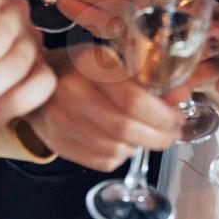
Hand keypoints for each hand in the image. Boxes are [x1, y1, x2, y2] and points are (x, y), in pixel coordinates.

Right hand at [26, 44, 183, 170]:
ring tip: (147, 135)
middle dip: (158, 136)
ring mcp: (60, 121)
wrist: (36, 81)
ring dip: (140, 146)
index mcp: (88, 64)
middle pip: (126, 129)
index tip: (177, 117)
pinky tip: (123, 142)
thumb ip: (149, 75)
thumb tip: (182, 96)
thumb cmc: (83, 68)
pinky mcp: (58, 143)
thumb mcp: (113, 58)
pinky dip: (121, 156)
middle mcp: (70, 93)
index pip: (134, 100)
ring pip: (116, 149)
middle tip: (170, 134)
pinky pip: (103, 161)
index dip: (162, 115)